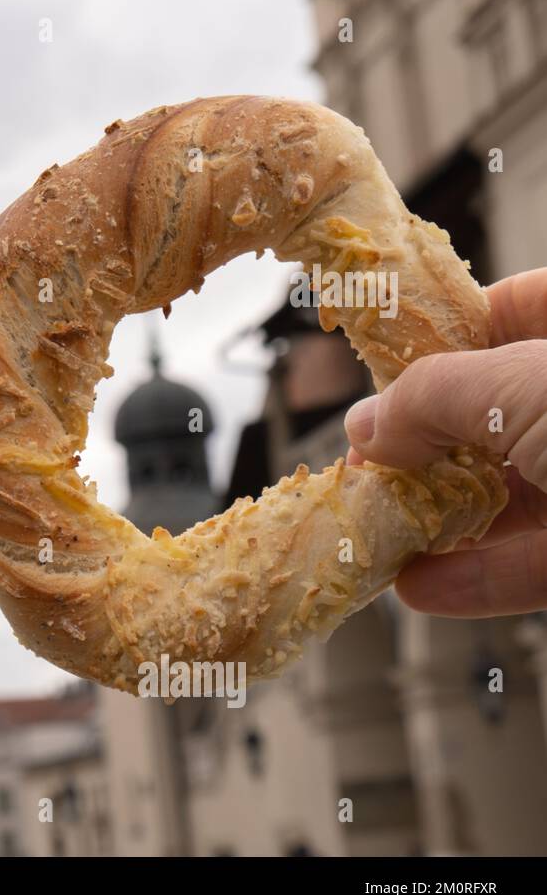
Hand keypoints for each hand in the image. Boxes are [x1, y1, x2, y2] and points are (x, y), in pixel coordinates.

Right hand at [344, 268, 546, 617]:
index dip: (444, 332)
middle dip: (425, 445)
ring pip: (512, 495)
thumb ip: (432, 399)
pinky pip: (536, 562)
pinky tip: (422, 587)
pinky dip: (477, 579)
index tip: (382, 366)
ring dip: (438, 520)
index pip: (513, 307)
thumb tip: (364, 426)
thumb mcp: (522, 386)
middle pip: (497, 413)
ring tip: (375, 535)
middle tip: (367, 469)